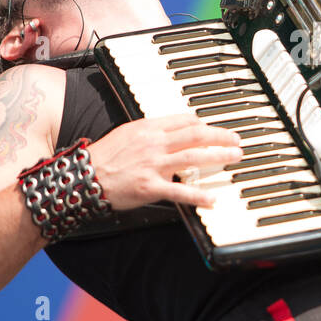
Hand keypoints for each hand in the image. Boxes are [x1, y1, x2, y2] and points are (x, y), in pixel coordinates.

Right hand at [87, 114, 242, 209]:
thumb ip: (151, 131)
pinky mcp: (151, 187)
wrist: (83, 176)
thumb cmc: (104, 156)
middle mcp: (154, 143)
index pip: (185, 121)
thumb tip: (171, 130)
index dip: (205, 124)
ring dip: (219, 157)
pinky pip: (180, 191)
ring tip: (235, 158)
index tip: (216, 128)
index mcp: (149, 128)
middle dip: (221, 136)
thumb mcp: (128, 133)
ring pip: (194, 157)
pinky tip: (212, 199)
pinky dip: (199, 195)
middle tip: (237, 140)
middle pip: (196, 135)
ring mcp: (154, 165)